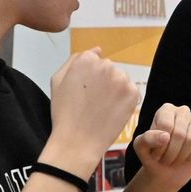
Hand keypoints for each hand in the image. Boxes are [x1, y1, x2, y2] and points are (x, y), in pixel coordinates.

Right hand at [46, 49, 138, 173]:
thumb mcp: (58, 81)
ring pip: (121, 79)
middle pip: (109, 68)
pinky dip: (124, 101)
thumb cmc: (64, 113)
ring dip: (115, 90)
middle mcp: (105, 64)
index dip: (89, 78)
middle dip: (104, 82)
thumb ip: (74, 59)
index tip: (85, 92)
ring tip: (102, 108)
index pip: (94, 59)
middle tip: (93, 103)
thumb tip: (98, 50)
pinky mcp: (132, 93)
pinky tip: (112, 112)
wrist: (77, 141)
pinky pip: (131, 92)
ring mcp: (120, 78)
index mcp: (85, 59)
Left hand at [133, 103, 190, 190]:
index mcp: (166, 109)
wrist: (166, 170)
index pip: (165, 126)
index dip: (160, 145)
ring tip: (174, 159)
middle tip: (165, 160)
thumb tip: (166, 136)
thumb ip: (147, 139)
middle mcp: (183, 111)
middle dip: (171, 153)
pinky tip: (187, 157)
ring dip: (181, 156)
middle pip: (179, 133)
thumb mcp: (141, 147)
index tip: (155, 155)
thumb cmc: (152, 155)